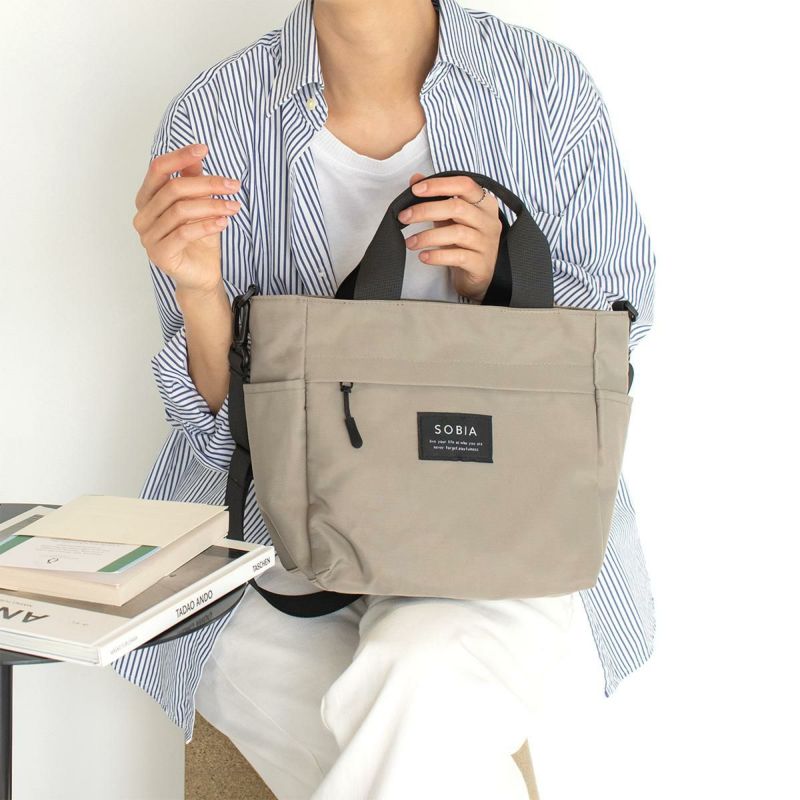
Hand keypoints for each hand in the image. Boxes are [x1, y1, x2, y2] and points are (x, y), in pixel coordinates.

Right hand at [132, 143, 241, 296]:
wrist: (202, 275)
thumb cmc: (200, 239)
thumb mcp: (200, 205)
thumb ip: (193, 180)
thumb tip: (197, 153)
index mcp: (147, 199)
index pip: (158, 169)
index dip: (179, 156)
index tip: (204, 149)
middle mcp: (143, 216)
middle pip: (173, 189)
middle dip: (207, 184)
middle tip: (234, 185)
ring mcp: (148, 237)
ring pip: (180, 211)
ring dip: (212, 205)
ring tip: (234, 207)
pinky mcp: (160, 254)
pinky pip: (184, 233)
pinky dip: (207, 225)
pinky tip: (224, 222)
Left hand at [400, 173, 501, 301]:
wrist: (477, 276)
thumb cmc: (464, 243)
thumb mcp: (449, 218)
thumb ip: (435, 197)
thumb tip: (415, 178)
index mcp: (484, 203)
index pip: (464, 185)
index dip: (439, 185)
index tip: (415, 190)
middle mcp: (489, 221)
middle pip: (457, 207)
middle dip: (425, 210)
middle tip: (404, 217)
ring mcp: (487, 243)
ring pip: (456, 233)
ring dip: (427, 236)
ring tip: (410, 242)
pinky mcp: (481, 264)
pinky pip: (457, 256)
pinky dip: (437, 255)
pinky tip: (423, 256)